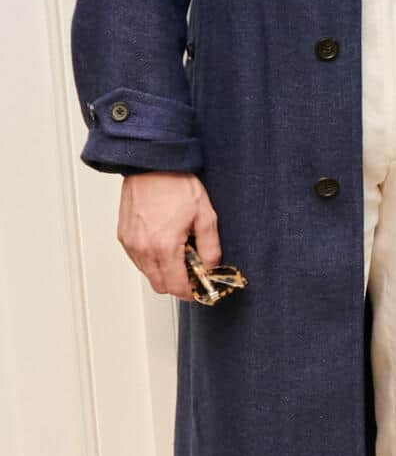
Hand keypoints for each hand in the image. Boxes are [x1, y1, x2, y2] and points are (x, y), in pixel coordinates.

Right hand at [118, 172, 220, 300]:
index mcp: (164, 247)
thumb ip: (210, 247)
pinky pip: (138, 259)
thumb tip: (211, 267)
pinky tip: (163, 243)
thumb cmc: (176, 184)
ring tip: (179, 251)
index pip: (176, 287)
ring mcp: (130, 244)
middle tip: (192, 270)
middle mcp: (143, 249)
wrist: (152, 163)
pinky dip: (151, 259)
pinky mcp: (123, 236)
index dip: (191, 292)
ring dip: (163, 271)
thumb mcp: (205, 216)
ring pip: (148, 274)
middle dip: (177, 283)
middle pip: (160, 286)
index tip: (200, 287)